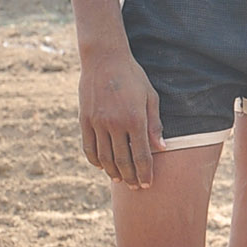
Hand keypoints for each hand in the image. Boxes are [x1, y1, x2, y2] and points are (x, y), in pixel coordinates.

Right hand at [78, 48, 166, 189]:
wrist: (104, 59)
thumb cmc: (133, 76)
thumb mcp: (150, 96)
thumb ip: (154, 124)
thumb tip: (162, 148)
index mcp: (134, 118)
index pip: (142, 154)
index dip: (145, 172)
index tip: (147, 184)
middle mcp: (115, 123)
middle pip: (123, 160)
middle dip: (130, 176)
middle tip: (135, 187)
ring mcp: (97, 123)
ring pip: (104, 157)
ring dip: (113, 172)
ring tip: (120, 180)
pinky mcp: (84, 120)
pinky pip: (89, 147)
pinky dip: (95, 160)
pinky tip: (102, 166)